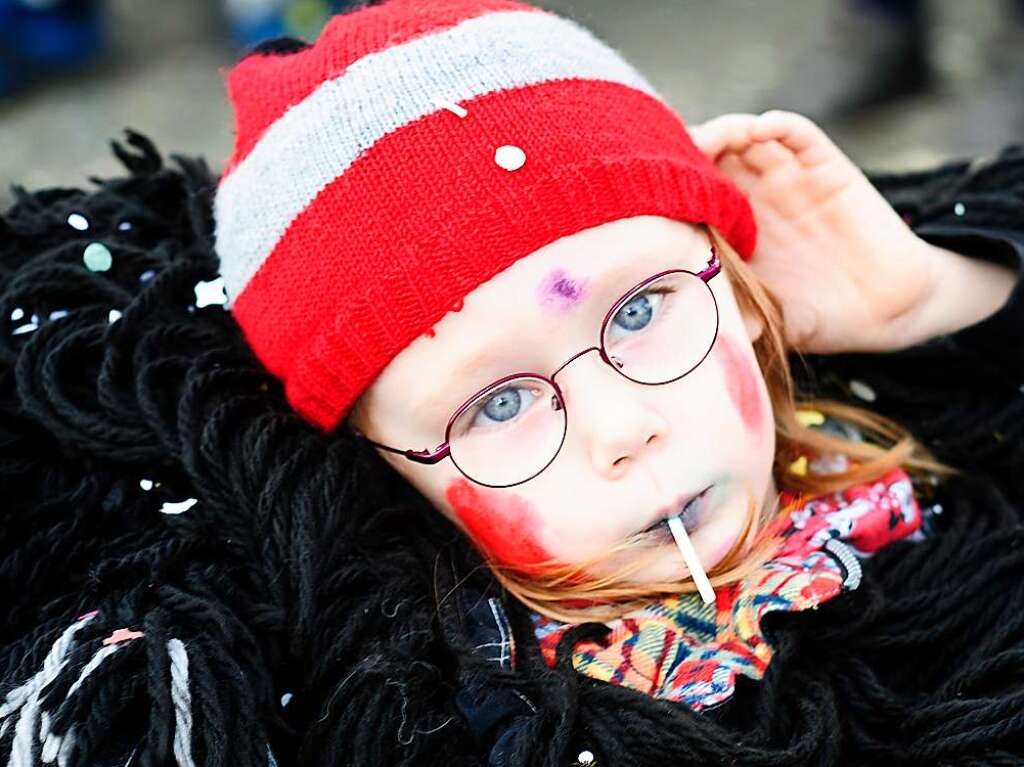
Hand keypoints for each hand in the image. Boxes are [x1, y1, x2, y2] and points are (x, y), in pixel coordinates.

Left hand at [688, 110, 937, 353]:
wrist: (887, 310)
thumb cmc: (819, 316)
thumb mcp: (765, 319)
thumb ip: (731, 317)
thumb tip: (686, 330)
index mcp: (730, 230)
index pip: (687, 195)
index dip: (665, 188)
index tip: (641, 193)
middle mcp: (754, 197)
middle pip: (709, 156)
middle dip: (685, 151)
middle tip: (667, 158)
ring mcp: (788, 178)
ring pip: (746, 135)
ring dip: (724, 130)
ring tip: (710, 141)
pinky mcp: (826, 168)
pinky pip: (798, 134)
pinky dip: (778, 124)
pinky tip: (759, 129)